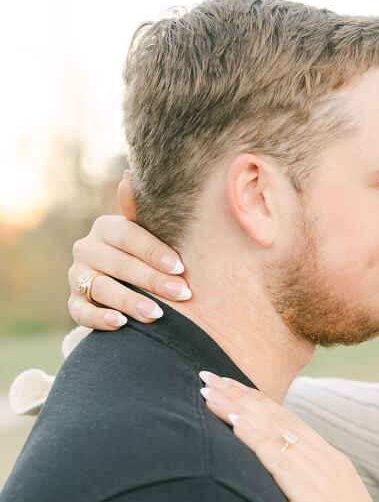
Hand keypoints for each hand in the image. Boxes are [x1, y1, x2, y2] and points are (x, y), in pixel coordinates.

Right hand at [68, 173, 191, 328]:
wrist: (129, 281)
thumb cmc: (147, 253)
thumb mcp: (150, 233)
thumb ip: (143, 212)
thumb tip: (127, 178)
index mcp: (105, 228)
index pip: (127, 236)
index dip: (153, 251)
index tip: (180, 267)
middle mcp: (86, 249)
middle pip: (118, 264)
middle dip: (152, 280)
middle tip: (181, 294)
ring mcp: (77, 276)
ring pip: (101, 288)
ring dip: (130, 301)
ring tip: (157, 313)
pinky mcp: (74, 302)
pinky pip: (81, 312)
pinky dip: (100, 319)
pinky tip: (121, 323)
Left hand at [200, 372, 378, 501]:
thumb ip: (301, 488)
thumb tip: (268, 481)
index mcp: (329, 461)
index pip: (287, 420)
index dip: (255, 400)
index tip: (227, 385)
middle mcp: (326, 460)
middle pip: (278, 417)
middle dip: (241, 395)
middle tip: (208, 375)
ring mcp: (323, 475)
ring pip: (275, 432)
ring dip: (240, 409)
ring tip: (211, 392)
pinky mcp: (315, 496)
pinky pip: (281, 461)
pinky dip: (257, 438)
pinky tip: (236, 424)